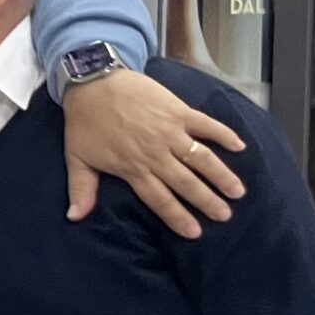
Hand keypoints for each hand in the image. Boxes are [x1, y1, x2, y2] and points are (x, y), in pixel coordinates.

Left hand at [61, 69, 246, 238]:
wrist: (92, 81)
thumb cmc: (84, 121)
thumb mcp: (77, 158)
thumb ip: (81, 190)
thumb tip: (74, 218)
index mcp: (133, 168)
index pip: (159, 200)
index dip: (177, 217)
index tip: (195, 233)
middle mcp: (155, 153)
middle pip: (186, 183)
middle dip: (206, 201)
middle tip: (225, 216)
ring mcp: (170, 131)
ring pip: (201, 158)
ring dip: (221, 175)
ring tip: (237, 192)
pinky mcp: (178, 111)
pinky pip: (207, 124)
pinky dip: (224, 134)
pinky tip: (240, 146)